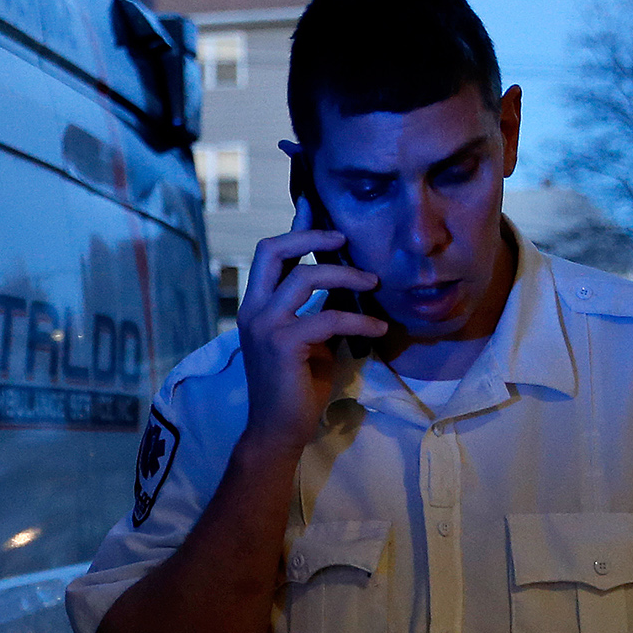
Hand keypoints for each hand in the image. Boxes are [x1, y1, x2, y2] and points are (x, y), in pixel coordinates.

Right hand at [233, 227, 385, 453]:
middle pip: (274, 249)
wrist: (278, 431)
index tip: (314, 201)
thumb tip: (343, 280)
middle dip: (312, 237)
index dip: (295, 226)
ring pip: (305, 277)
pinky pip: (327, 317)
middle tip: (345, 239)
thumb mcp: (307, 337)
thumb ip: (315, 307)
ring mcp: (265, 325)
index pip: (271, 253)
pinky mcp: (283, 344)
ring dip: (346, 276)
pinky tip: (379, 328)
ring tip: (373, 285)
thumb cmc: (295, 386)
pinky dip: (359, 320)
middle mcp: (253, 308)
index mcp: (255, 304)